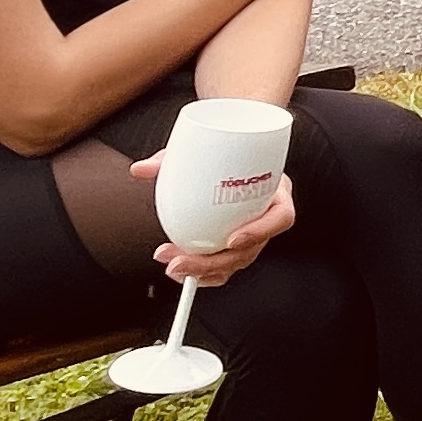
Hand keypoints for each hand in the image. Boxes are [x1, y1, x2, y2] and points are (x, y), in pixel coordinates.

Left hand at [132, 155, 295, 286]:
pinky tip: (182, 271)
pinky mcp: (239, 242)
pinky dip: (205, 272)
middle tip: (179, 262)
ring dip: (204, 270)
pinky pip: (227, 264)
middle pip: (251, 249)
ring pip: (236, 261)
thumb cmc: (227, 151)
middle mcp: (268, 214)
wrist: (233, 154)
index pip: (281, 216)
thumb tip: (140, 169)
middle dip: (214, 263)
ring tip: (173, 266)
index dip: (259, 231)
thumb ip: (173, 159)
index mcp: (275, 189)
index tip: (231, 239)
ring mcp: (254, 231)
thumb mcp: (202, 148)